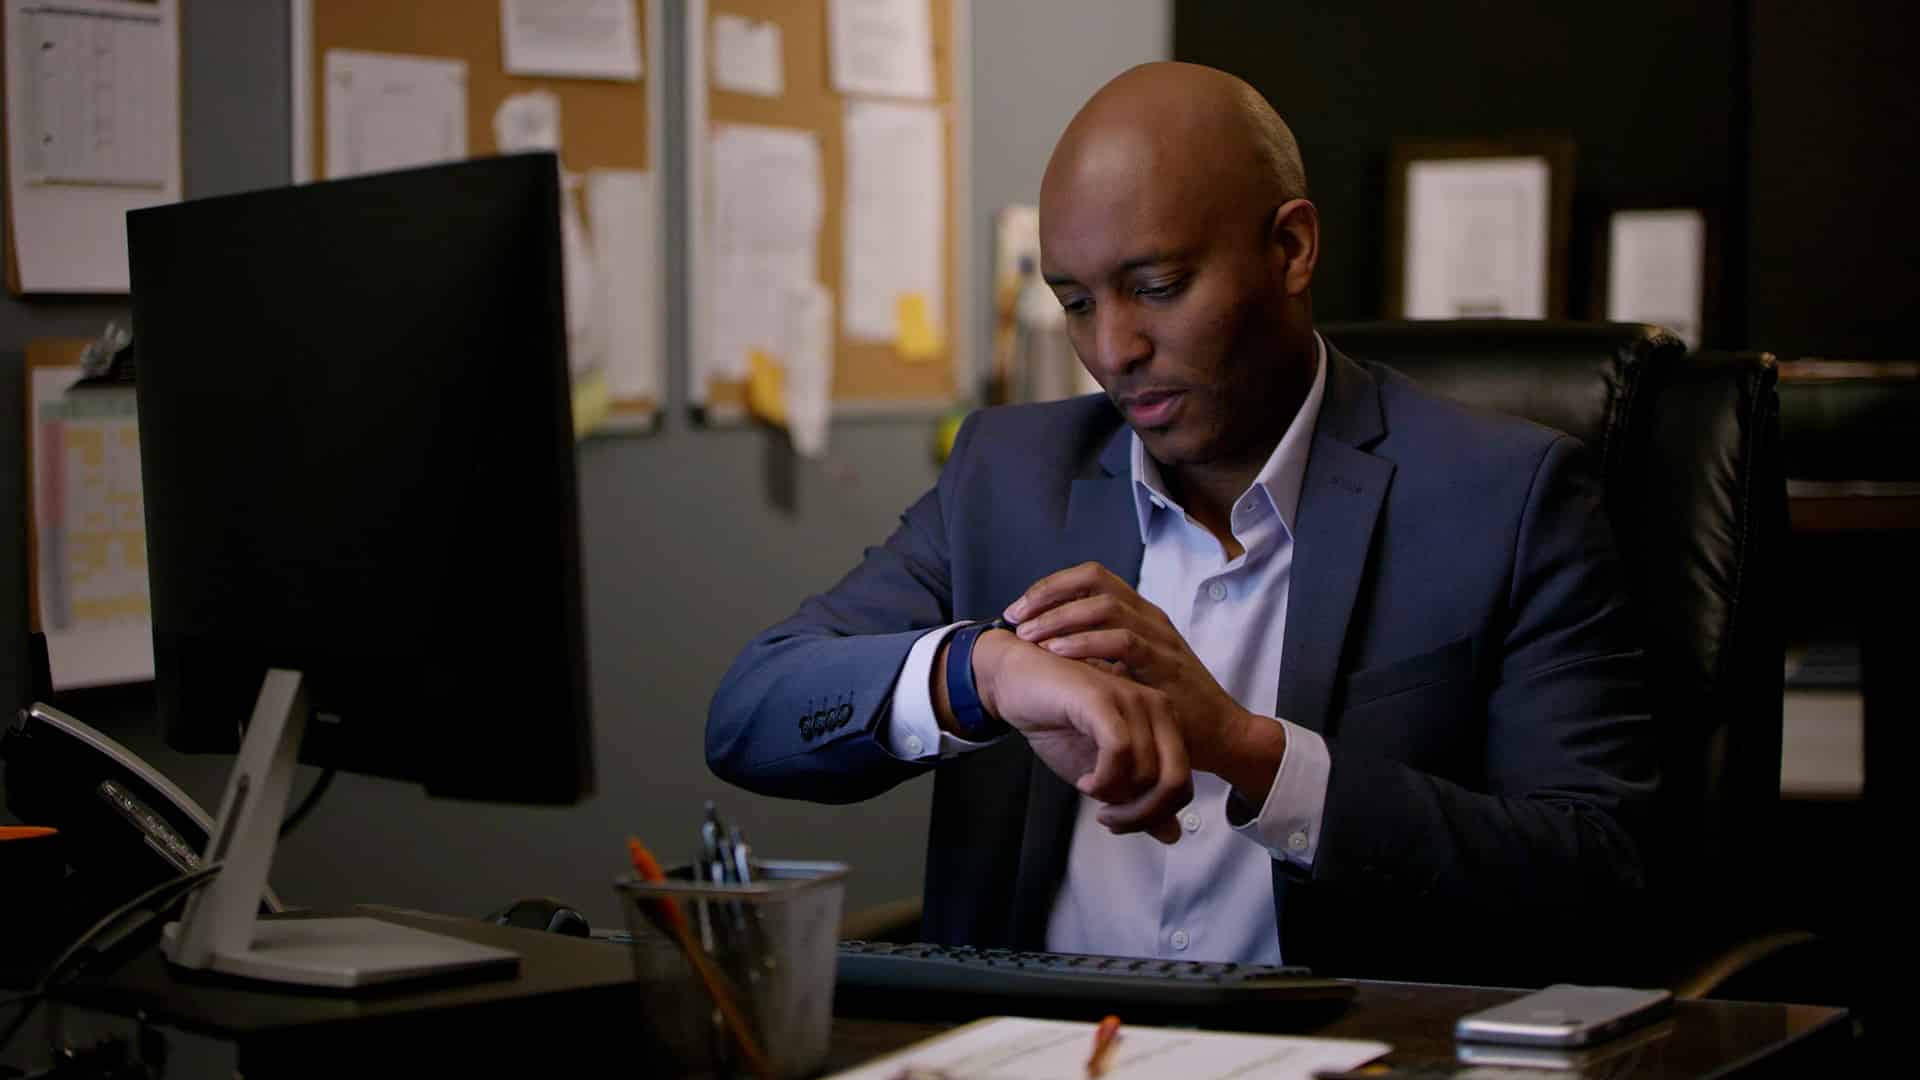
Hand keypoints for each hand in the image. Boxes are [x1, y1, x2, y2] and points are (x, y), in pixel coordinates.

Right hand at [971, 631, 1191, 843]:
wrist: (1018, 683)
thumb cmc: (1060, 723)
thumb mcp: (1104, 773)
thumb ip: (1139, 800)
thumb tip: (1172, 835)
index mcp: (1163, 723)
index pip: (1182, 784)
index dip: (1154, 815)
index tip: (1119, 821)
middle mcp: (1157, 707)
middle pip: (1175, 781)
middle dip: (1142, 814)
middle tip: (1109, 818)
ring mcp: (1132, 699)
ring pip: (1147, 771)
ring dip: (1115, 796)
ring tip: (1089, 789)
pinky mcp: (1102, 698)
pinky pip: (1119, 751)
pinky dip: (1104, 778)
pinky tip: (1084, 780)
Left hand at [1004, 563, 1282, 800]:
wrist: (1220, 733)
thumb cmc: (1169, 704)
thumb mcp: (1128, 670)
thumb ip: (1099, 655)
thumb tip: (1050, 648)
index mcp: (1139, 613)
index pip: (1091, 577)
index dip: (1051, 587)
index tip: (1018, 609)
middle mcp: (1149, 616)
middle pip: (1093, 579)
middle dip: (1048, 594)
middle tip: (1015, 617)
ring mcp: (1160, 637)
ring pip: (1104, 605)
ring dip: (1060, 617)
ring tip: (1030, 635)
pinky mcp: (1166, 663)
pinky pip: (1122, 641)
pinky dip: (1085, 643)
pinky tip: (1057, 653)